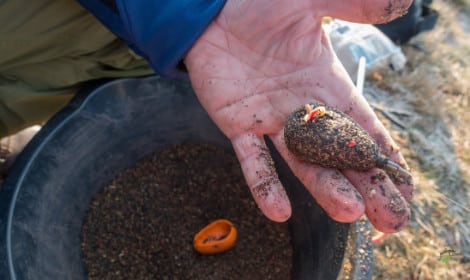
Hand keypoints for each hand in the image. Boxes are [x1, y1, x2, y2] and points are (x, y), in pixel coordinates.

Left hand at [184, 0, 412, 232]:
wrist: (213, 11)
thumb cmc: (261, 4)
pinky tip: (279, 212)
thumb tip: (401, 4)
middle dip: (367, 185)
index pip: (364, 127)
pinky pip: (253, 160)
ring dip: (325, 188)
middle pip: (341, 155)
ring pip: (303, 163)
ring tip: (347, 212)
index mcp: (327, 86)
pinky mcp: (237, 125)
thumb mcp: (311, 4)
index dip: (385, 157)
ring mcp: (271, 121)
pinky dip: (264, 185)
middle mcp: (303, 111)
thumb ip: (352, 6)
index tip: (405, 189)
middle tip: (391, 218)